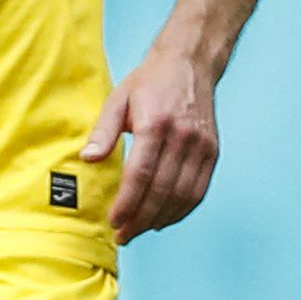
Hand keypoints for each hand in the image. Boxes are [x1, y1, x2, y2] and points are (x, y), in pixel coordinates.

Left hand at [83, 45, 218, 240]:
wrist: (190, 64)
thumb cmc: (148, 82)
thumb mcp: (116, 99)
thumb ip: (102, 131)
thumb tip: (87, 159)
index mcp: (156, 125)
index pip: (141, 175)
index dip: (127, 203)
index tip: (113, 222)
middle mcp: (184, 138)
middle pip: (162, 190)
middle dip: (141, 218)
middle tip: (123, 235)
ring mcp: (202, 146)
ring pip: (184, 195)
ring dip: (162, 218)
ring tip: (140, 230)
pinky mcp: (213, 151)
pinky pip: (199, 189)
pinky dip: (183, 209)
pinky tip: (165, 218)